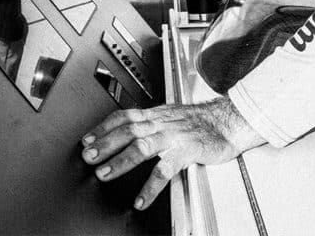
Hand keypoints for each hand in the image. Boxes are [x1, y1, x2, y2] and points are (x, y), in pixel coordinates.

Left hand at [81, 97, 264, 208]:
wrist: (228, 120)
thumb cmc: (200, 121)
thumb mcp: (171, 115)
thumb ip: (150, 121)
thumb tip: (126, 128)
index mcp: (155, 115)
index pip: (124, 117)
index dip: (103, 127)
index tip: (86, 139)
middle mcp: (161, 123)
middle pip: (127, 131)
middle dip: (105, 143)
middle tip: (88, 156)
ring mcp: (173, 137)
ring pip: (142, 147)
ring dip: (120, 161)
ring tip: (104, 174)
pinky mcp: (187, 152)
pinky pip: (165, 170)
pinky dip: (151, 186)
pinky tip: (141, 199)